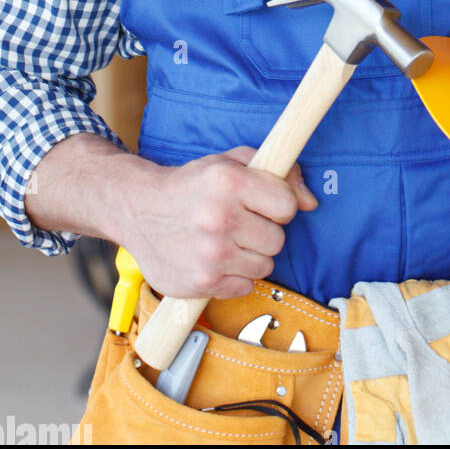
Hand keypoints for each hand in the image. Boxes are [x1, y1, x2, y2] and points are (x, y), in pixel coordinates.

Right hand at [122, 146, 317, 299]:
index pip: (287, 206)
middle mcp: (219, 219)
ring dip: (250, 255)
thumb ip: (279, 172)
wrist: (139, 210)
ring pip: (264, 265)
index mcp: (229, 182)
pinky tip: (215, 259)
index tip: (263, 204)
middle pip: (278, 239)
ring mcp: (210, 255)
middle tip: (240, 223)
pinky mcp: (201, 283)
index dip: (279, 205)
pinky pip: (244, 286)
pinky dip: (234, 276)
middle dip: (264, 231)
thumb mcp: (232, 162)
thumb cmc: (192, 185)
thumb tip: (311, 202)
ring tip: (226, 240)